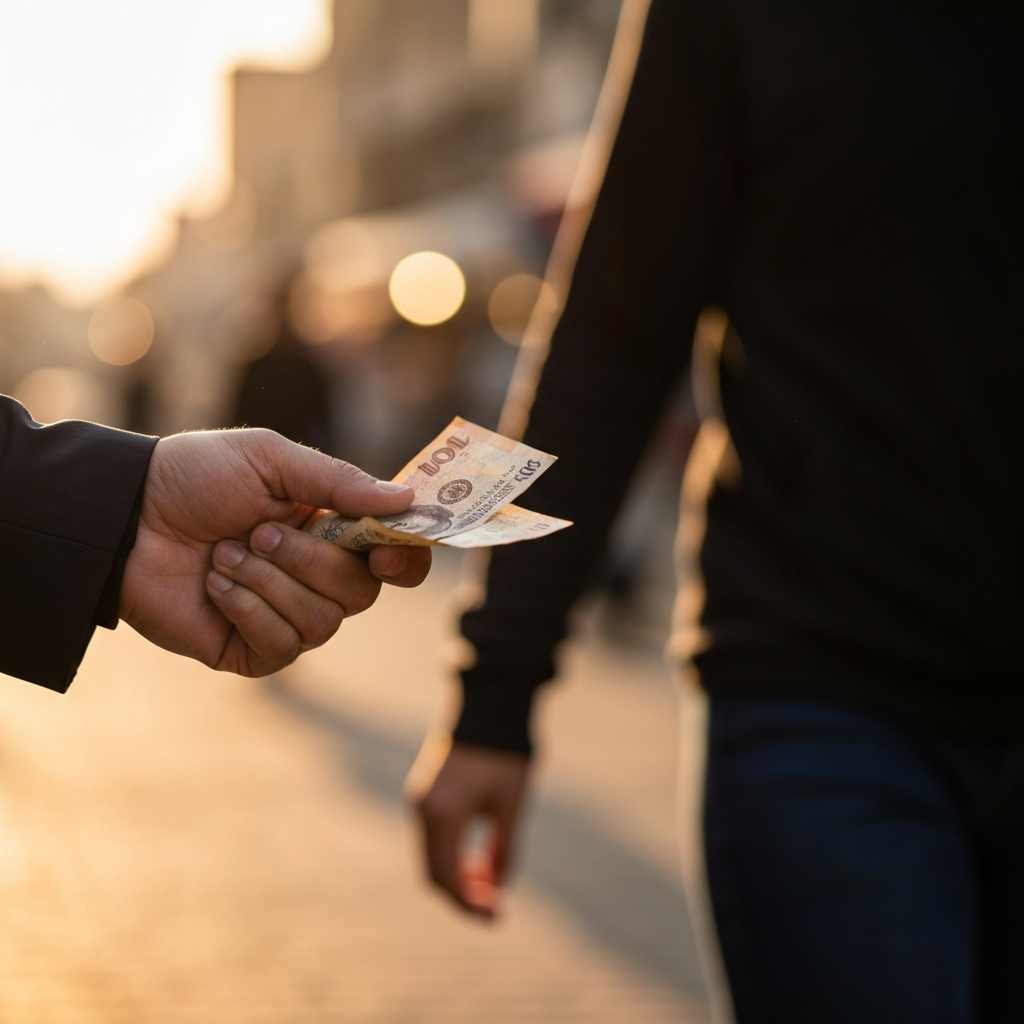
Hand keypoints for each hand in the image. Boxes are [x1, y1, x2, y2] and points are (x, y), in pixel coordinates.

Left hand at [120, 428, 430, 674]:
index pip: (395, 556)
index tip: (384, 552)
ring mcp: (286, 616)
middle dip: (310, 561)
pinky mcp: (252, 650)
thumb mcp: (269, 460)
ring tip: (225, 555)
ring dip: (269, 583)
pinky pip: (283, 645)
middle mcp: (317, 576)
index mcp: (332, 528)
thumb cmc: (195, 477)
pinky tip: (215, 587)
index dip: (403, 559)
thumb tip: (409, 501)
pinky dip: (247, 610)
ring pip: (323, 623)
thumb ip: (339, 481)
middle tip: (259, 531)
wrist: (124, 517)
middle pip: (362, 593)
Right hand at [410, 738, 530, 917]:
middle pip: (433, 872)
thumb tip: (500, 886)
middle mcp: (422, 810)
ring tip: (490, 885)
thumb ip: (505, 850)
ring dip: (457, 877)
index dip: (470, 904)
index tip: (497, 916)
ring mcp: (419, 801)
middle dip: (462, 896)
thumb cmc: (504, 754)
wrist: (488, 707)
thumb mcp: (511, 805)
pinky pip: (432, 838)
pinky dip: (451, 856)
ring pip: (431, 857)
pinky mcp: (424, 793)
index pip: (446, 876)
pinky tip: (477, 861)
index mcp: (441, 814)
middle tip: (494, 909)